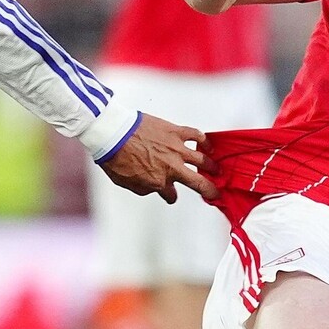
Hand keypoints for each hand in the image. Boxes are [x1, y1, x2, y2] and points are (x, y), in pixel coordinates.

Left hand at [99, 113, 217, 203]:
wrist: (112, 133)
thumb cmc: (115, 157)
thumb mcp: (126, 182)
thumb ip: (143, 188)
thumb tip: (153, 188)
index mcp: (158, 182)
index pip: (171, 194)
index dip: (171, 196)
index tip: (171, 195)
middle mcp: (172, 167)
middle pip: (198, 182)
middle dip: (209, 190)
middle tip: (215, 192)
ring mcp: (176, 149)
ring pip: (202, 159)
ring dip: (211, 166)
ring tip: (216, 168)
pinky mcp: (175, 131)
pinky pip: (196, 135)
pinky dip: (204, 141)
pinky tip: (207, 144)